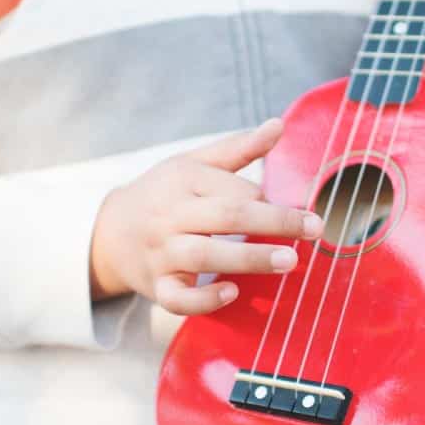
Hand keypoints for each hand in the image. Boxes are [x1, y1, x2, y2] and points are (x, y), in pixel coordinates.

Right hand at [89, 119, 322, 315]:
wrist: (109, 233)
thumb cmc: (163, 194)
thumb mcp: (193, 163)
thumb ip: (238, 148)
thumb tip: (278, 125)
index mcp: (183, 180)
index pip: (232, 189)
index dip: (267, 200)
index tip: (298, 211)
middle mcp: (171, 215)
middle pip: (225, 217)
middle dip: (273, 223)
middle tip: (315, 229)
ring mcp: (162, 252)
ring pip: (204, 256)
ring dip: (249, 260)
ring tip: (289, 261)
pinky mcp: (157, 286)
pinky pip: (177, 298)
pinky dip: (204, 299)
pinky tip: (231, 293)